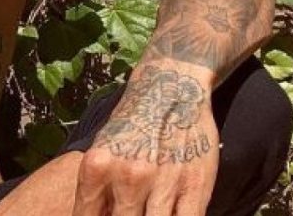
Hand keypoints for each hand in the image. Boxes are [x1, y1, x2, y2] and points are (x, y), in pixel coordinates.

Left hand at [72, 64, 218, 215]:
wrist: (171, 88)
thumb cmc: (133, 122)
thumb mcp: (104, 149)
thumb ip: (98, 188)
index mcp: (97, 167)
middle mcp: (127, 176)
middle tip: (131, 212)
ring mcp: (162, 184)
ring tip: (148, 211)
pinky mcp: (195, 189)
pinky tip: (171, 214)